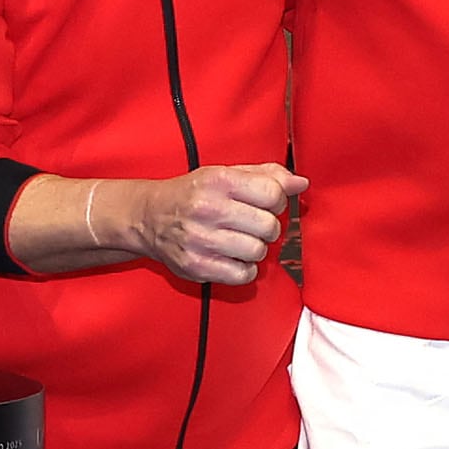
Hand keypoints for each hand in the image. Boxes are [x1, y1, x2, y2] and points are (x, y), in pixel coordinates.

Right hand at [88, 160, 302, 285]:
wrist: (148, 217)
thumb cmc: (192, 194)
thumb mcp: (225, 174)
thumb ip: (265, 175)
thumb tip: (300, 183)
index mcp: (218, 180)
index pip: (272, 193)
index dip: (277, 202)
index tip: (266, 204)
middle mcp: (208, 208)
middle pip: (269, 226)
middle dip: (267, 228)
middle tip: (252, 226)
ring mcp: (200, 239)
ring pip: (257, 252)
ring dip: (255, 249)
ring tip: (240, 241)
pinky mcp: (196, 266)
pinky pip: (242, 275)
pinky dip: (244, 269)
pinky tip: (232, 258)